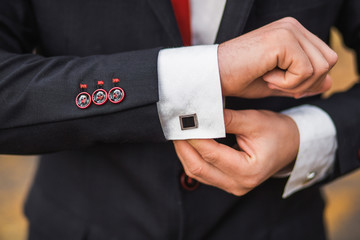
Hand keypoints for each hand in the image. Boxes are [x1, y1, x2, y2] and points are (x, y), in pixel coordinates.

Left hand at [173, 109, 298, 195]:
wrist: (292, 145)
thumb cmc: (278, 132)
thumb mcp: (254, 121)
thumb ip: (226, 119)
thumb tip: (200, 114)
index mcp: (248, 171)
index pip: (211, 153)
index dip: (193, 136)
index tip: (182, 120)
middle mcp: (238, 184)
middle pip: (198, 168)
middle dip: (182, 146)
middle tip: (173, 127)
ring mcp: (232, 186)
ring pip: (197, 172)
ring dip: (184, 152)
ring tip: (178, 133)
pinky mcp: (227, 182)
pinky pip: (203, 173)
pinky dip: (192, 157)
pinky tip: (188, 143)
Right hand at [218, 17, 337, 97]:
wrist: (214, 77)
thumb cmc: (239, 79)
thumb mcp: (278, 83)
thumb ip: (303, 82)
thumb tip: (329, 83)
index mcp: (292, 32)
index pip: (325, 58)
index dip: (308, 80)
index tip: (279, 82)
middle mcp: (292, 26)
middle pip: (328, 61)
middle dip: (306, 82)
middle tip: (275, 82)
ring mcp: (288, 30)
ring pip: (321, 67)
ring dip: (295, 83)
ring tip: (270, 79)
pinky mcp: (283, 40)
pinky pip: (305, 71)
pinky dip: (287, 83)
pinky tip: (267, 76)